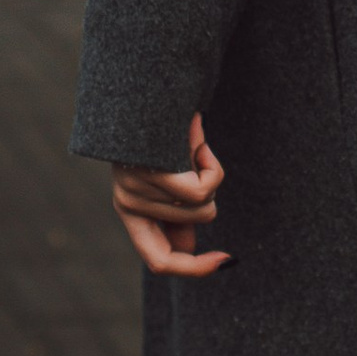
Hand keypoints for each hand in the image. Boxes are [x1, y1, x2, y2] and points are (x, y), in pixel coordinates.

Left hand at [112, 115, 229, 277]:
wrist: (140, 87)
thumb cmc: (155, 132)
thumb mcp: (163, 177)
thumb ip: (173, 210)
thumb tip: (187, 247)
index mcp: (130, 211)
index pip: (160, 261)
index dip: (195, 268)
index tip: (227, 259)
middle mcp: (129, 206)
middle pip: (198, 220)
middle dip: (210, 189)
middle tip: (198, 156)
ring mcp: (139, 193)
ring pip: (204, 204)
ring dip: (209, 170)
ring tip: (189, 142)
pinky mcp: (154, 177)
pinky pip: (204, 188)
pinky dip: (210, 163)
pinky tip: (194, 136)